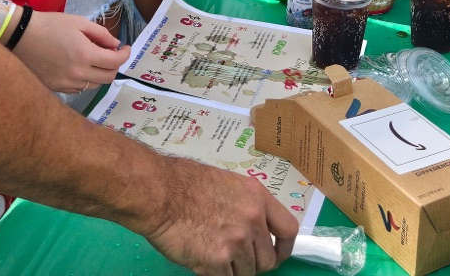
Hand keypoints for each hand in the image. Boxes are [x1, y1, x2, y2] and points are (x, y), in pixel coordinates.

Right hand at [13, 12, 129, 93]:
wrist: (21, 36)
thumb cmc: (51, 25)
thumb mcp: (79, 22)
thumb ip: (101, 34)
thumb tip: (115, 45)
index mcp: (85, 54)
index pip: (115, 62)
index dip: (125, 55)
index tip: (125, 48)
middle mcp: (78, 73)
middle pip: (107, 78)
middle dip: (115, 66)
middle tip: (112, 54)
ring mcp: (66, 84)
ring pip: (94, 85)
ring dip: (100, 73)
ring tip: (95, 59)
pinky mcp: (56, 88)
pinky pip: (79, 88)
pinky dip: (85, 79)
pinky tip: (80, 67)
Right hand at [144, 157, 297, 275]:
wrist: (161, 193)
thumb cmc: (186, 182)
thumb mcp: (228, 184)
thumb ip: (246, 205)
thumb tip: (255, 227)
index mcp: (257, 197)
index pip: (288, 229)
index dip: (284, 248)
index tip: (277, 253)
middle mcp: (252, 220)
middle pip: (268, 260)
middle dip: (253, 262)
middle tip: (235, 256)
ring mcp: (236, 242)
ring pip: (246, 273)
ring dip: (233, 269)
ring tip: (214, 251)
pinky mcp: (217, 260)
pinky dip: (216, 274)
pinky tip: (203, 257)